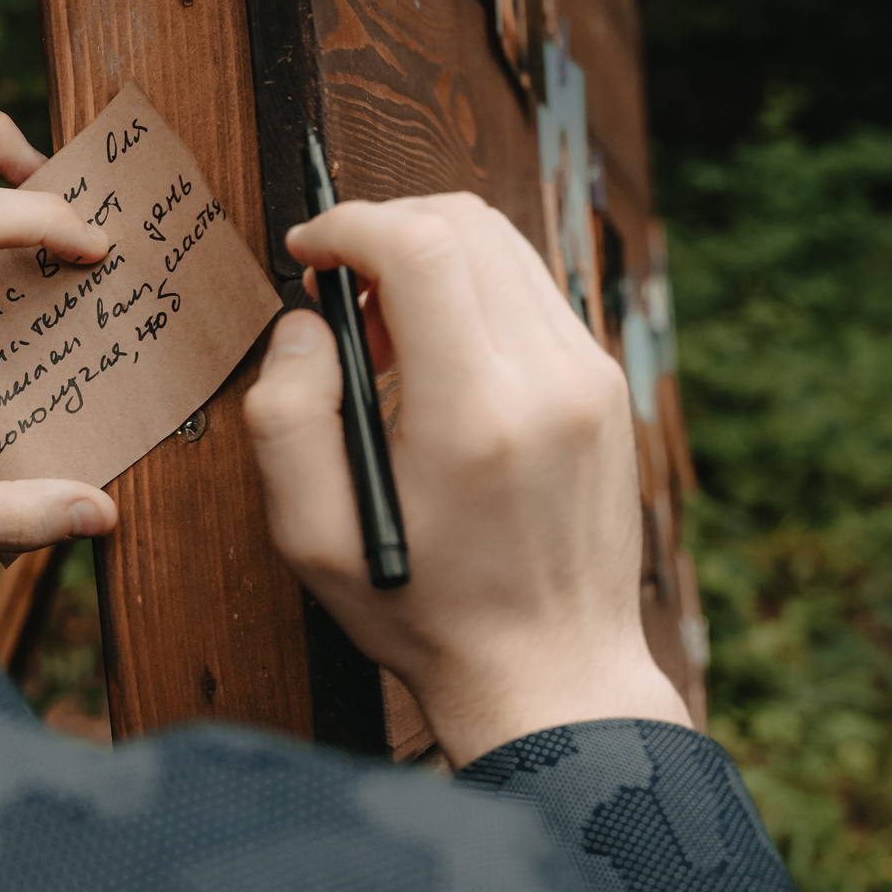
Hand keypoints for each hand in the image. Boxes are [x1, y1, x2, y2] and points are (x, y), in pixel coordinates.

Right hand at [243, 192, 688, 763]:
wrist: (548, 667)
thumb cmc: (423, 609)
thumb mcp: (313, 535)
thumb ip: (287, 417)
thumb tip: (306, 322)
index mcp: (474, 416)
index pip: (422, 247)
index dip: (349, 224)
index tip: (307, 251)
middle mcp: (548, 380)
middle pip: (466, 224)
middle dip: (383, 228)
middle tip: (337, 291)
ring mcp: (590, 377)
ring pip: (505, 245)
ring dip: (428, 256)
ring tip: (382, 331)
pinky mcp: (604, 384)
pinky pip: (531, 289)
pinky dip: (471, 290)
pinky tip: (435, 356)